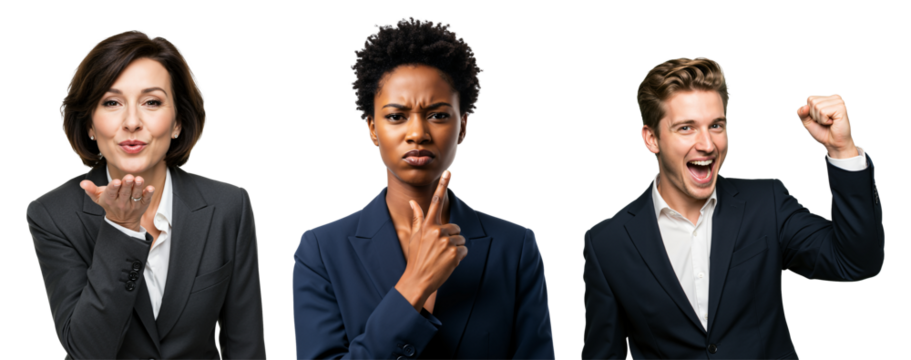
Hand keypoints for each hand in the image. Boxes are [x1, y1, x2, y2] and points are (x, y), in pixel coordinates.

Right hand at [80, 175, 154, 231]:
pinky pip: (146, 200)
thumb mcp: (98, 197)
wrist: (122, 221)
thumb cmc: (109, 203)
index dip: (114, 187)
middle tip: (129, 177)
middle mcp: (121, 203)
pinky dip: (149, 194)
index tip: (116, 182)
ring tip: (139, 179)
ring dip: (138, 187)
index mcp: (110, 199)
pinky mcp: (143, 205)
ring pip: (136, 195)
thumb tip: (82, 183)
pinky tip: (150, 188)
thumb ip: (91, 189)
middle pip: (125, 193)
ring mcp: (133, 205)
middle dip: (127, 184)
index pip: (111, 193)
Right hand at [395, 170, 466, 310]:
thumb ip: (417, 218)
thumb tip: (413, 202)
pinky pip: (464, 250)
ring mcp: (446, 242)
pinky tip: (448, 263)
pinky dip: (459, 257)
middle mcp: (437, 231)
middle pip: (455, 228)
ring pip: (460, 240)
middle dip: (451, 238)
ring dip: (455, 248)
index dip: (442, 186)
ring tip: (442, 257)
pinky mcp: (455, 253)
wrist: (417, 279)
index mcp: (427, 226)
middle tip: (440, 250)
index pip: (435, 202)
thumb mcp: (414, 236)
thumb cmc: (416, 258)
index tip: (448, 172)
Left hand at [796, 93, 856, 155]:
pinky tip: (832, 122)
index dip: (809, 111)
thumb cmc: (821, 131)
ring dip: (820, 118)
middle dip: (814, 115)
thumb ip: (801, 113)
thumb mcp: (807, 121)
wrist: (833, 143)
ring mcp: (839, 101)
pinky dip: (824, 120)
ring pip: (817, 106)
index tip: (819, 118)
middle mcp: (834, 97)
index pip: (809, 98)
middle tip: (824, 121)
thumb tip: (804, 106)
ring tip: (828, 122)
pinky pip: (823, 112)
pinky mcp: (841, 108)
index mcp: (827, 97)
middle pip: (812, 101)